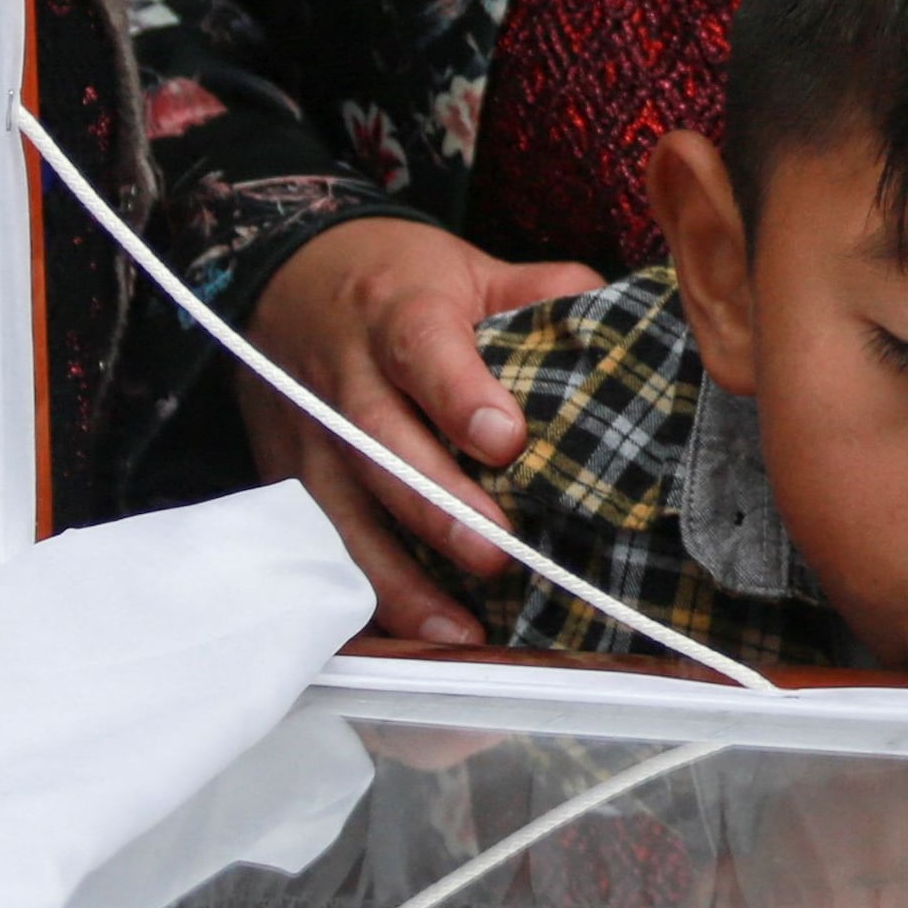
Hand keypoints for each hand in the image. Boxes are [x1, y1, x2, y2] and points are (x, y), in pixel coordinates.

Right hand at [241, 213, 601, 642]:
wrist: (287, 280)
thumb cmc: (397, 283)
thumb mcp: (467, 266)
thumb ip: (542, 293)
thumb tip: (620, 320)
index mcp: (399, 313)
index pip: (424, 348)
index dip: (460, 394)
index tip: (506, 441)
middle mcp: (345, 377)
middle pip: (381, 444)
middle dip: (437, 506)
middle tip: (497, 554)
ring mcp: (311, 436)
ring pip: (343, 511)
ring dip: (398, 576)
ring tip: (458, 629)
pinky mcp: (290, 479)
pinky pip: (320, 546)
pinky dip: (361, 598)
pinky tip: (407, 641)